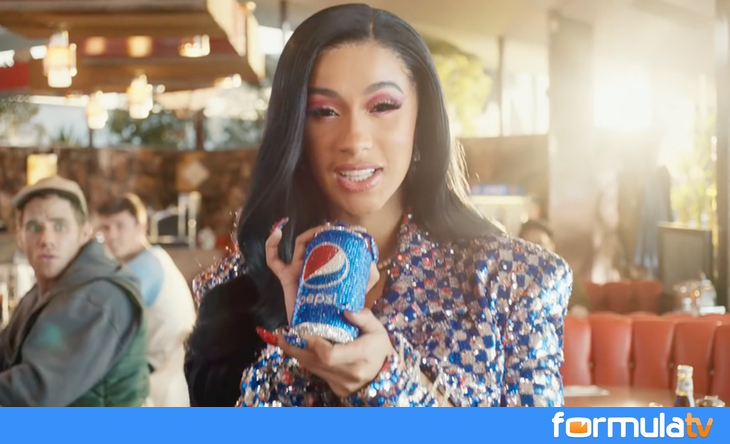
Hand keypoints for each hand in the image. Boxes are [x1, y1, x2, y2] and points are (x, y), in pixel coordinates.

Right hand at [265, 220, 379, 322]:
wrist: (319, 331)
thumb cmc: (336, 312)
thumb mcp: (358, 292)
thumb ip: (368, 278)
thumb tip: (372, 261)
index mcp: (328, 266)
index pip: (329, 244)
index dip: (334, 234)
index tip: (342, 228)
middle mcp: (313, 265)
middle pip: (314, 241)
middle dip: (322, 231)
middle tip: (332, 227)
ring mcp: (298, 270)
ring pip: (299, 245)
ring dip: (307, 234)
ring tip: (316, 232)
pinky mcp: (286, 277)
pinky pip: (274, 261)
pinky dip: (271, 245)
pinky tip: (276, 233)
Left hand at [277, 308, 395, 396]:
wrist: (386, 377)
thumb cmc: (380, 349)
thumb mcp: (378, 329)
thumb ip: (364, 318)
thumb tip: (346, 310)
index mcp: (361, 355)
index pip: (329, 354)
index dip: (313, 344)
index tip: (304, 332)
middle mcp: (350, 373)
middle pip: (314, 362)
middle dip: (295, 348)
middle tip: (281, 336)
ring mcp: (342, 384)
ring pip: (313, 368)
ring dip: (297, 354)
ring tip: (285, 340)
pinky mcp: (336, 388)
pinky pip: (317, 373)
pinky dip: (308, 361)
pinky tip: (301, 350)